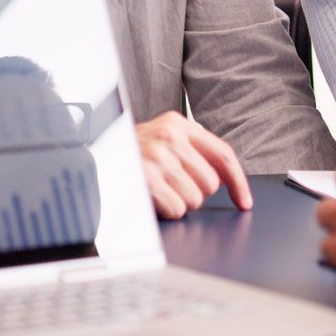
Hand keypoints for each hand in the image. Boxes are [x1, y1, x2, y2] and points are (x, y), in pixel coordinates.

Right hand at [136, 112, 252, 219]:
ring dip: (179, 202)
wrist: (90, 159)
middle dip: (196, 192)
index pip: (222, 153)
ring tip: (159, 190)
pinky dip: (167, 211)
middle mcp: (169, 136)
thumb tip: (227, 179)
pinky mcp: (146, 178)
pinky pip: (177, 210)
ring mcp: (157, 156)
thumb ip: (192, 152)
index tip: (244, 201)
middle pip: (211, 182)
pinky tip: (152, 199)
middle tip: (172, 185)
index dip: (238, 181)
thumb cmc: (130, 155)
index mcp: (178, 123)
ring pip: (195, 199)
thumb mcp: (162, 141)